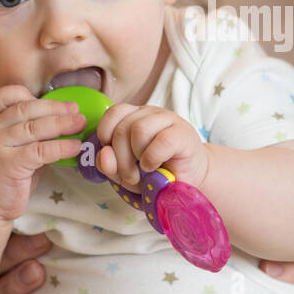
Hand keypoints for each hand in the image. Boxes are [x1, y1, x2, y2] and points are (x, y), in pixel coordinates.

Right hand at [0, 84, 88, 222]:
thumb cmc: (4, 176)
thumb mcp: (13, 147)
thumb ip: (29, 132)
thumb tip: (65, 120)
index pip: (4, 96)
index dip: (27, 93)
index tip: (51, 97)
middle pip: (26, 109)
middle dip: (55, 108)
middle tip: (76, 110)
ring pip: (35, 128)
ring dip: (62, 124)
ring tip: (81, 124)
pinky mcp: (9, 164)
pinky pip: (40, 150)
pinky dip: (61, 147)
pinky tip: (75, 147)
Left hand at [93, 103, 209, 192]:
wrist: (190, 180)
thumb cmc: (157, 174)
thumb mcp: (125, 173)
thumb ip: (108, 165)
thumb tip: (104, 154)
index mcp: (135, 117)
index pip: (113, 113)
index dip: (106, 136)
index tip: (113, 157)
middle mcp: (150, 114)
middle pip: (122, 127)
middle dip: (120, 158)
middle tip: (130, 176)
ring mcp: (169, 120)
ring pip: (139, 129)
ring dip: (136, 158)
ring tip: (144, 171)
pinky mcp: (184, 134)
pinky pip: (161, 140)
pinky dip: (152, 158)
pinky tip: (155, 167)